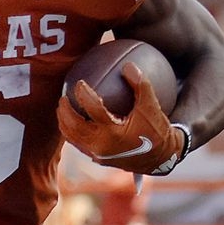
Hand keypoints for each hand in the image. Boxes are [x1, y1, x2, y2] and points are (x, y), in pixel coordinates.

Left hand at [56, 64, 184, 174]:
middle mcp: (102, 145)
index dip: (84, 94)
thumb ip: (140, 85)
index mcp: (114, 133)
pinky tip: (73, 120)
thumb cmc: (156, 131)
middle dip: (65, 111)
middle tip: (63, 97)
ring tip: (63, 108)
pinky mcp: (97, 159)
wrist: (161, 159)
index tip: (80, 83)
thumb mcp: (152, 106)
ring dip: (64, 122)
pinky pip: (78, 144)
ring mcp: (97, 154)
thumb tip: (127, 65)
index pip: (93, 110)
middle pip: (74, 126)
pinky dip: (72, 131)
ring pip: (72, 137)